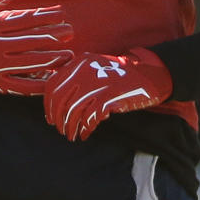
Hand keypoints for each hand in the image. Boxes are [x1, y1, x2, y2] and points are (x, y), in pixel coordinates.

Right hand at [0, 0, 73, 93]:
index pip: (24, 20)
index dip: (45, 17)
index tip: (62, 14)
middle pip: (31, 40)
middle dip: (53, 36)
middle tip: (70, 33)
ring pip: (29, 62)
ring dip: (51, 59)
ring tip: (68, 55)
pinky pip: (20, 86)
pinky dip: (37, 84)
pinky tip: (52, 81)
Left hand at [43, 47, 172, 141]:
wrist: (151, 74)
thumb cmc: (122, 75)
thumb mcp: (96, 67)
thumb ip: (76, 78)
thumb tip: (58, 101)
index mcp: (79, 63)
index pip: (52, 86)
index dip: (48, 105)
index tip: (51, 118)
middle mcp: (85, 72)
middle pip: (60, 101)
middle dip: (58, 119)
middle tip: (62, 130)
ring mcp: (97, 84)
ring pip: (73, 112)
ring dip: (70, 127)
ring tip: (73, 136)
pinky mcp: (109, 98)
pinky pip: (89, 118)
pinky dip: (85, 128)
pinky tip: (86, 134)